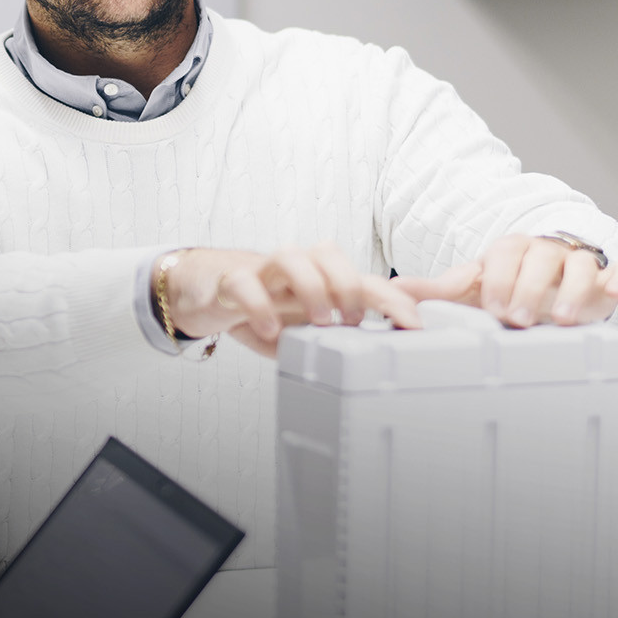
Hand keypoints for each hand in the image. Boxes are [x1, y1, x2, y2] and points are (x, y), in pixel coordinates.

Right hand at [157, 244, 423, 358]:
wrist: (205, 291)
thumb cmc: (263, 305)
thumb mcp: (302, 326)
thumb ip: (331, 337)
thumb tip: (369, 364)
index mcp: (319, 277)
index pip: (364, 279)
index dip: (393, 299)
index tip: (412, 326)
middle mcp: (295, 266)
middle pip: (329, 253)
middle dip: (349, 286)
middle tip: (352, 321)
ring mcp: (262, 270)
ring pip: (291, 256)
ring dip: (311, 286)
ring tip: (319, 320)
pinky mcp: (231, 280)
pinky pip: (245, 283)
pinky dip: (259, 305)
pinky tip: (269, 329)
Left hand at [391, 234, 617, 327]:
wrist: (551, 283)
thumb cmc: (508, 285)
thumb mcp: (475, 287)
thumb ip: (439, 290)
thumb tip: (394, 291)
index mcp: (511, 250)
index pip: (504, 254)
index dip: (500, 280)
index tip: (494, 310)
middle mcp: (546, 252)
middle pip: (540, 259)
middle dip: (530, 289)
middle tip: (518, 320)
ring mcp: (578, 262)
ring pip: (581, 265)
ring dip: (572, 291)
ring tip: (562, 319)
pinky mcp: (608, 275)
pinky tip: (616, 289)